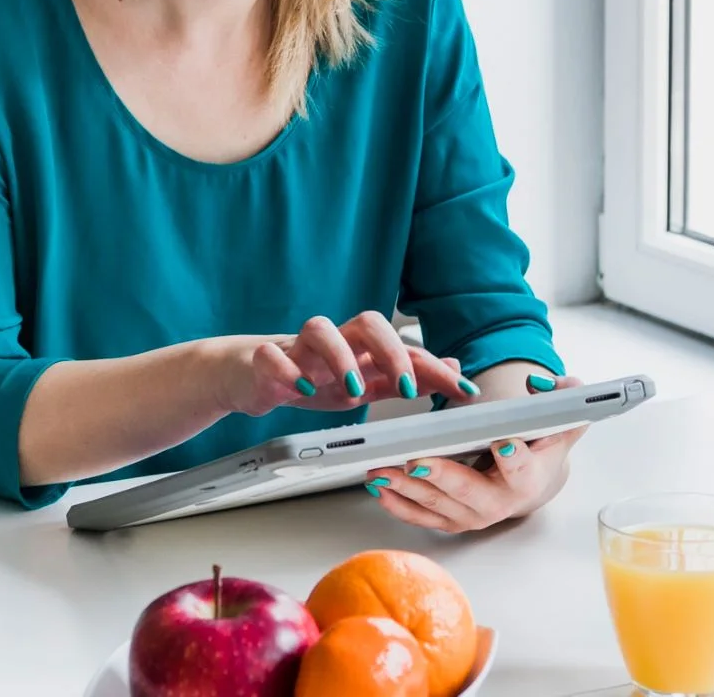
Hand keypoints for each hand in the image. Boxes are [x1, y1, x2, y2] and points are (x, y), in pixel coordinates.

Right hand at [214, 312, 479, 417]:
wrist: (251, 374)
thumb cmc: (312, 376)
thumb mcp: (365, 384)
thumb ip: (407, 377)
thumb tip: (452, 367)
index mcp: (361, 349)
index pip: (405, 348)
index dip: (435, 367)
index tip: (462, 390)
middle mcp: (335, 342)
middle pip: (368, 322)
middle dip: (392, 354)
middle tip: (404, 390)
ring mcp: (298, 348)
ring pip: (319, 329)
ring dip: (340, 358)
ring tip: (353, 391)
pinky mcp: (265, 359)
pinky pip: (273, 355)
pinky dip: (287, 371)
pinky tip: (301, 390)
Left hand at [362, 373, 587, 532]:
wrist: (533, 479)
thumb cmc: (542, 445)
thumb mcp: (562, 418)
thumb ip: (565, 398)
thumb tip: (547, 387)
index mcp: (529, 478)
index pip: (522, 469)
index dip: (513, 457)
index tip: (502, 443)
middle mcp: (500, 503)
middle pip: (468, 492)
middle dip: (441, 477)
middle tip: (416, 461)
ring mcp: (473, 516)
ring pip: (437, 505)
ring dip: (406, 488)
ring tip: (381, 470)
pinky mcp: (451, 520)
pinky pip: (421, 516)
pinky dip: (398, 504)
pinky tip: (379, 488)